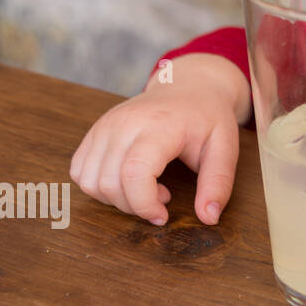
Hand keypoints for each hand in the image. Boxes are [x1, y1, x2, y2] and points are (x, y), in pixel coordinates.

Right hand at [70, 81, 239, 226]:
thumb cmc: (207, 117)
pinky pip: (79, 171)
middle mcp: (124, 123)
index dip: (144, 204)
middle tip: (163, 198)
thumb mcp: (225, 148)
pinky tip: (127, 179)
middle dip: (133, 205)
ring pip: (89, 180)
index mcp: (159, 125)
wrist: (189, 86)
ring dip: (115, 198)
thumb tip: (209, 218)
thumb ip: (218, 183)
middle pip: (108, 182)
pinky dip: (99, 186)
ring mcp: (105, 125)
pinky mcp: (94, 131)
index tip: (163, 215)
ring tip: (146, 187)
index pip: (134, 172)